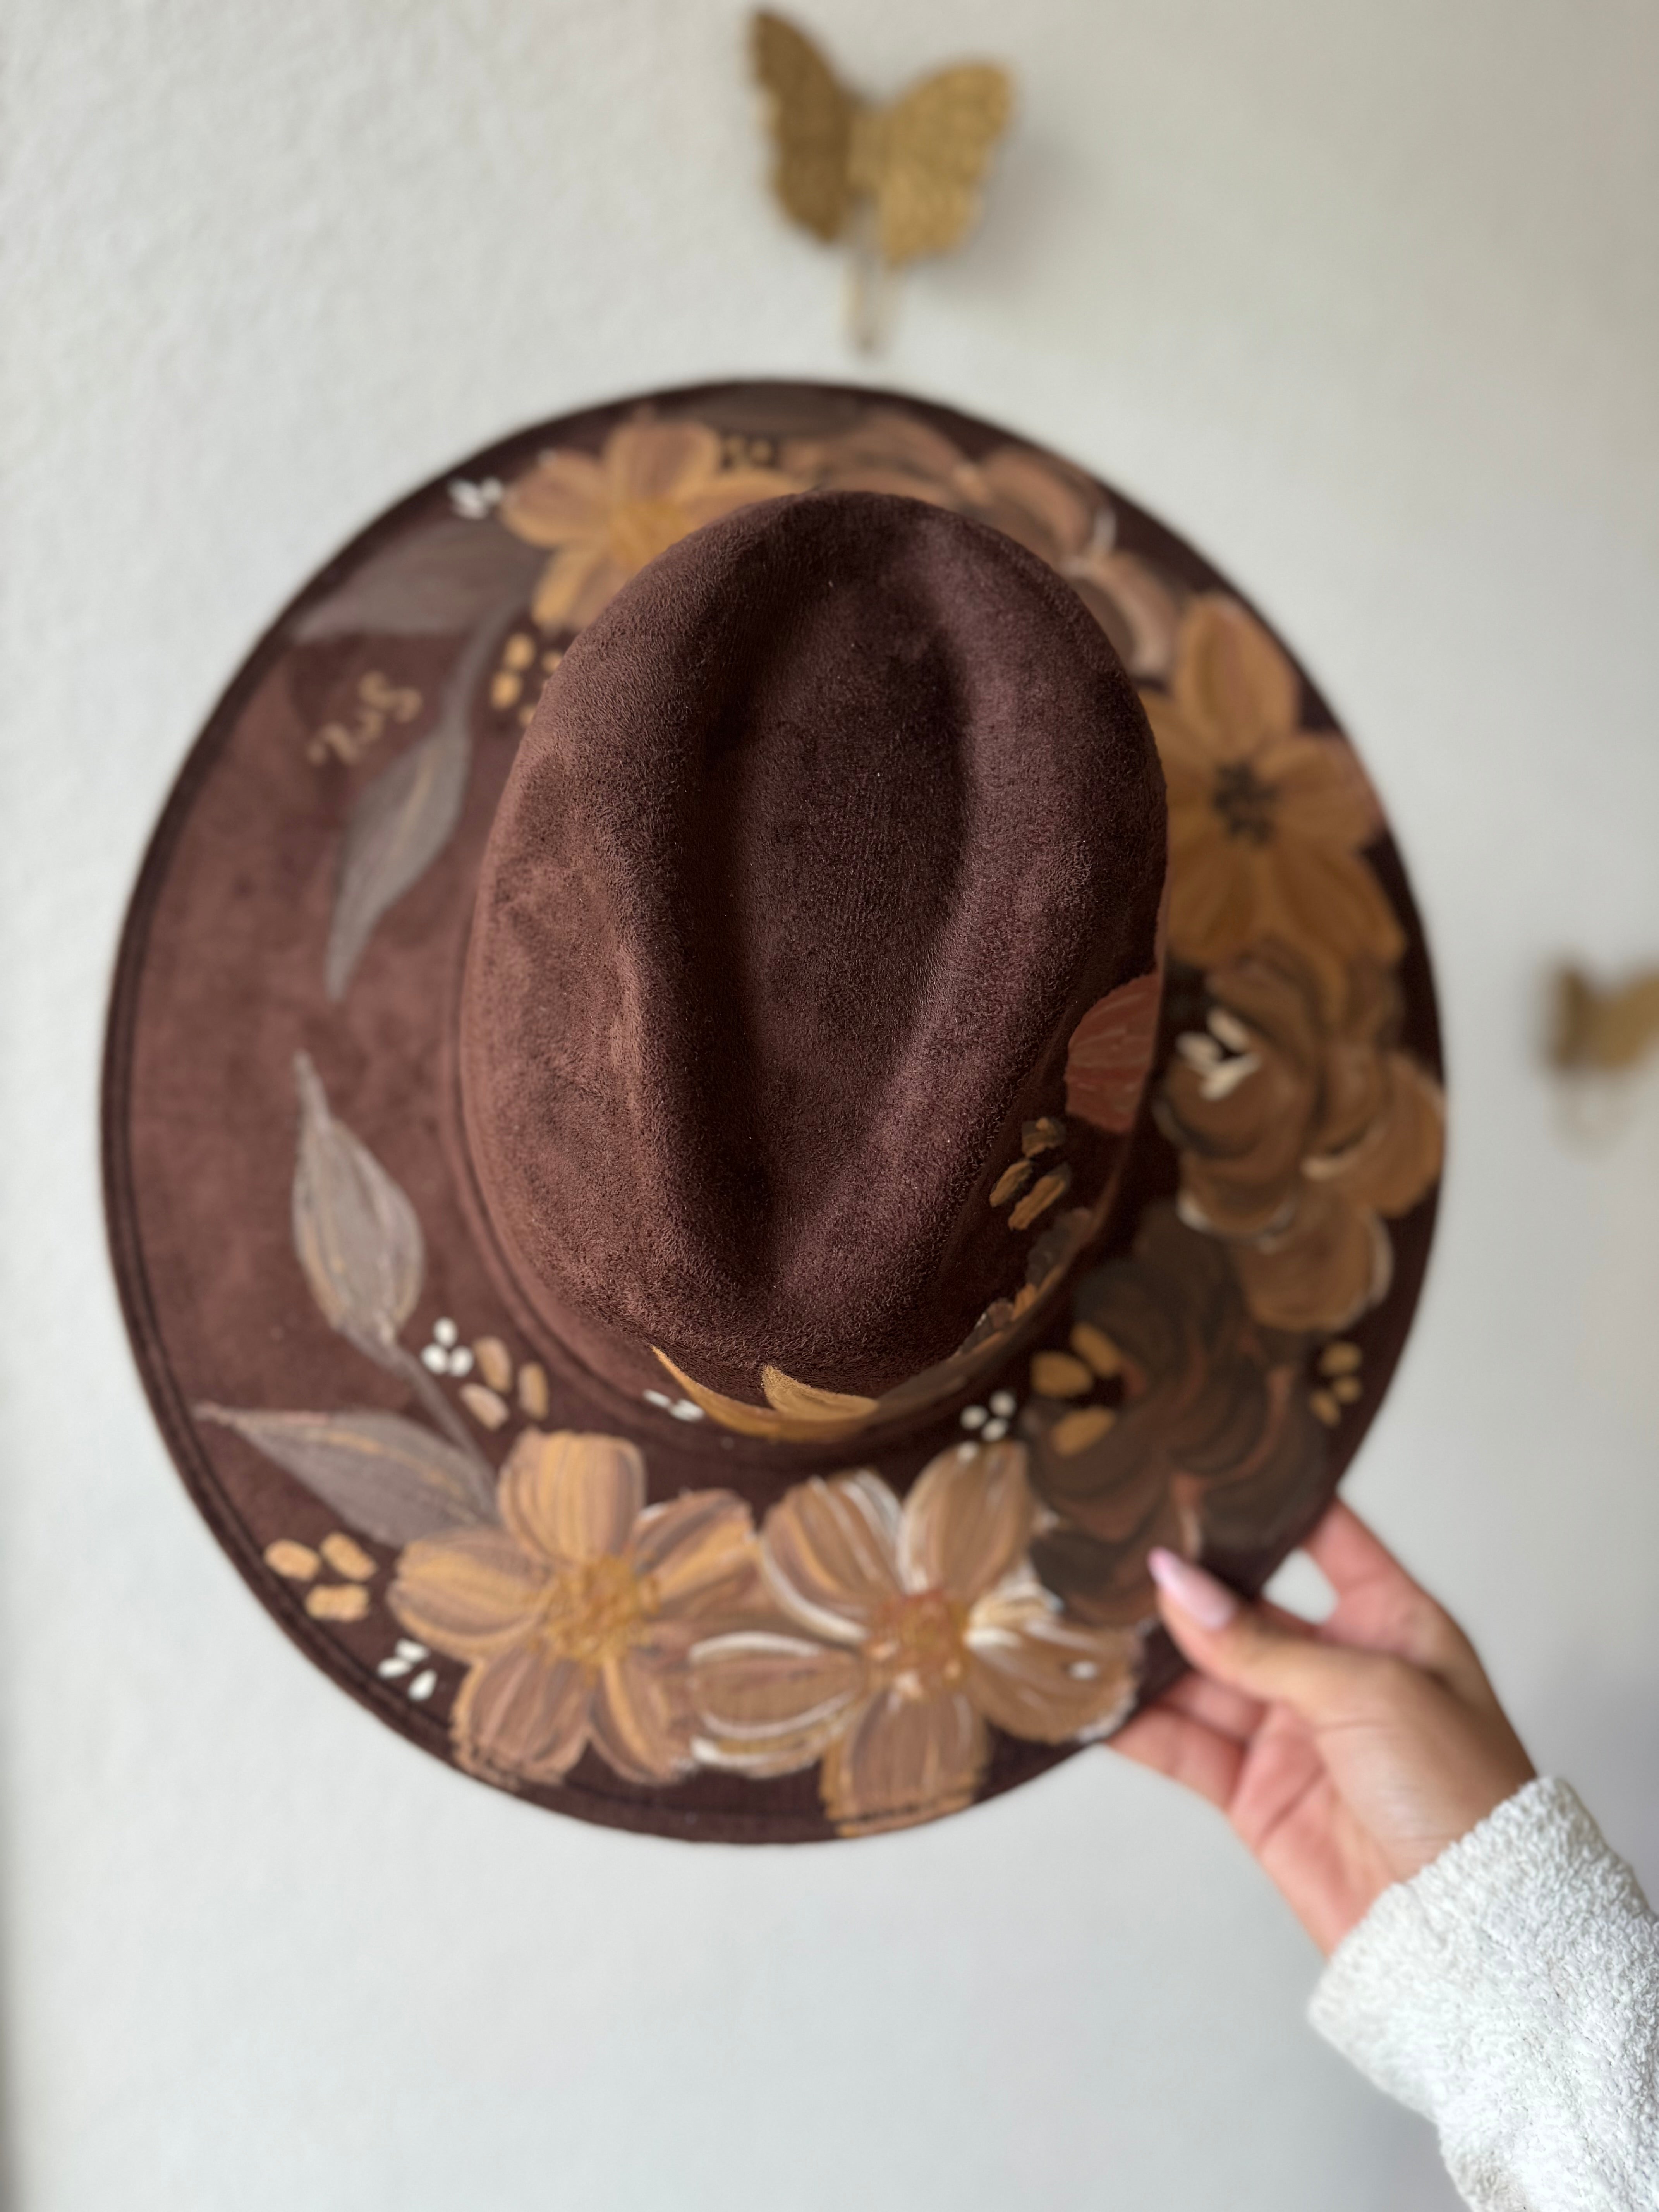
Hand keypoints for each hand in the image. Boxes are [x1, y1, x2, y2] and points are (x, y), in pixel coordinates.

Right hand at [1111, 1502, 1535, 1955]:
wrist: (1463, 1929)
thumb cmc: (1458, 1793)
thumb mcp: (1367, 1691)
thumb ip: (1259, 1643)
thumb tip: (1172, 1583)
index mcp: (1390, 1621)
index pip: (1324, 1538)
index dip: (1268, 1502)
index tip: (1201, 1465)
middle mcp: (1336, 1669)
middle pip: (1241, 1610)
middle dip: (1179, 1586)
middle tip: (1110, 1546)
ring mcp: (1291, 1732)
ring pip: (1200, 1677)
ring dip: (1145, 1654)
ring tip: (1079, 1614)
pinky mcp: (1253, 1793)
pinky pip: (1184, 1745)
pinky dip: (1137, 1724)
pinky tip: (1094, 1696)